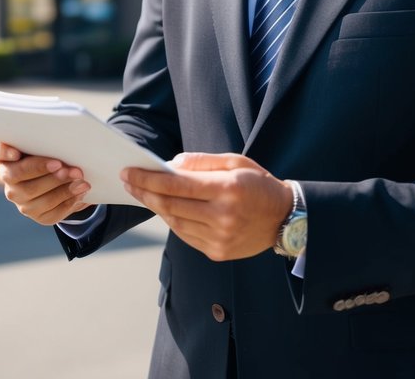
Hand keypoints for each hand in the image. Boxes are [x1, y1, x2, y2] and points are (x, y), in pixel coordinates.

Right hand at [0, 141, 90, 224]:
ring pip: (36, 197)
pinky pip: (51, 213)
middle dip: (42, 170)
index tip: (16, 152)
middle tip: (63, 166)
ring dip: (61, 188)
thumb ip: (46, 140)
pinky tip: (80, 192)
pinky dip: (68, 202)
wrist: (62, 177)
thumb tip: (63, 139)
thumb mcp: (46, 144)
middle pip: (18, 175)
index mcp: (7, 157)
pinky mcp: (37, 214)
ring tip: (80, 179)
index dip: (4, 152)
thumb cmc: (51, 153)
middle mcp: (9, 178)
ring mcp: (20, 199)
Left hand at [122, 153, 292, 260]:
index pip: (177, 184)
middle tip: (128, 181)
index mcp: (227, 189)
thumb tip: (172, 164)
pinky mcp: (218, 252)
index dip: (148, 178)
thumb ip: (202, 162)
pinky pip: (185, 235)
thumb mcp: (236, 162)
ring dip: (155, 207)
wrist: (286, 219)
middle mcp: (223, 216)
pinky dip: (172, 221)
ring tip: (143, 193)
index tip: (129, 172)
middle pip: (170, 205)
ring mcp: (220, 238)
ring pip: (175, 222)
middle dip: (144, 192)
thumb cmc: (259, 185)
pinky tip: (165, 208)